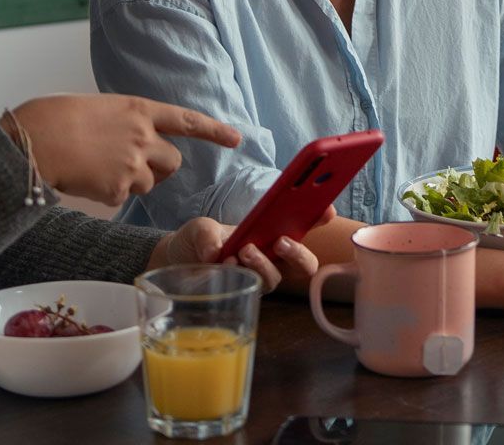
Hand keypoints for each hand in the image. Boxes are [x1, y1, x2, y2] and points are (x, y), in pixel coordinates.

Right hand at [7, 94, 239, 205]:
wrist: (34, 140)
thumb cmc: (55, 119)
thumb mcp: (98, 109)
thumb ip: (124, 123)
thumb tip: (131, 144)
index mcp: (138, 109)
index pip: (186, 120)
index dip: (214, 131)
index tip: (237, 138)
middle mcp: (143, 136)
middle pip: (173, 162)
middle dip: (161, 169)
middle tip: (134, 167)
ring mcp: (133, 163)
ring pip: (149, 183)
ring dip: (132, 182)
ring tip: (98, 168)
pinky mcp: (118, 188)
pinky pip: (121, 198)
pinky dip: (106, 194)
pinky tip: (86, 179)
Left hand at [147, 216, 325, 292]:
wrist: (175, 262)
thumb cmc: (197, 240)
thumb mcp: (201, 227)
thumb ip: (208, 234)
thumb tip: (215, 252)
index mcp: (270, 231)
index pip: (302, 225)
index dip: (320, 218)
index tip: (327, 210)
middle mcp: (271, 256)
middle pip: (304, 263)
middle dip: (299, 253)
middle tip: (280, 242)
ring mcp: (258, 276)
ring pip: (277, 278)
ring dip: (263, 264)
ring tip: (244, 251)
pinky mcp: (244, 293)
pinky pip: (254, 290)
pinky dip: (242, 275)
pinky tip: (223, 265)